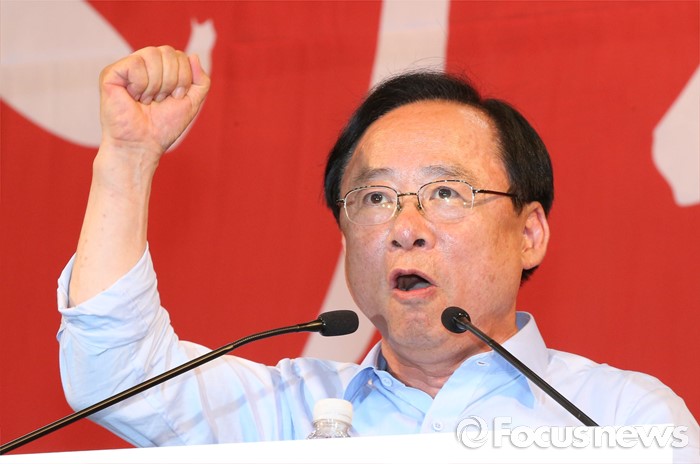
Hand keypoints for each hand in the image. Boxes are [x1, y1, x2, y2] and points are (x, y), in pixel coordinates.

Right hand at [98, 45, 209, 161]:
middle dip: (172, 80)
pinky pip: (135, 63)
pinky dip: (140, 85)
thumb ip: (200, 81)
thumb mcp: (192, 103)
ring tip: (146, 100)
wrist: (143, 145)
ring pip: (152, 54)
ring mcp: (126, 67)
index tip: (175, 98)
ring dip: (156, 85)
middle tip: (159, 100)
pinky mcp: (111, 73)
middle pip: (168, 52)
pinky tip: (133, 97)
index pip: (179, 56)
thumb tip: (194, 56)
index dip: (183, 78)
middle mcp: (143, 64)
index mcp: (161, 69)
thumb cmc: (164, 127)